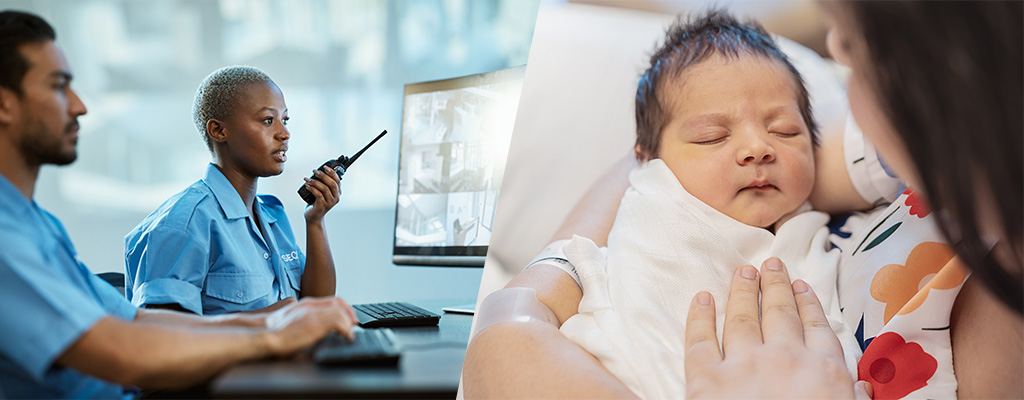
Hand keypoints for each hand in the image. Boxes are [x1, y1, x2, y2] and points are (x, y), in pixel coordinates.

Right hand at [264, 297, 355, 356]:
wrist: (264, 335)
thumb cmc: (274, 330)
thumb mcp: (292, 319)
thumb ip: (304, 317)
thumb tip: (315, 327)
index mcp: (306, 304)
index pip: (332, 300)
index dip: (344, 308)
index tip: (349, 317)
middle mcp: (310, 306)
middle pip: (339, 304)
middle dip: (350, 314)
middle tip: (354, 325)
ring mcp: (312, 314)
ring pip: (341, 313)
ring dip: (349, 324)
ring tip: (350, 334)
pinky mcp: (314, 324)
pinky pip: (338, 323)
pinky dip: (346, 330)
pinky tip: (346, 337)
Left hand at [303, 165, 341, 222]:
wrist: (314, 217)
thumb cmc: (317, 203)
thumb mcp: (323, 192)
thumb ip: (324, 184)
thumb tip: (318, 172)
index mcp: (337, 193)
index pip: (338, 180)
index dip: (332, 172)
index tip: (324, 167)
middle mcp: (336, 198)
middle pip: (332, 183)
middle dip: (323, 175)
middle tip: (314, 171)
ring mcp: (329, 203)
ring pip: (324, 188)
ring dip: (315, 182)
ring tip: (307, 179)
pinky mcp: (322, 206)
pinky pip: (318, 194)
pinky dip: (312, 188)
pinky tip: (307, 186)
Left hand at [684, 258, 871, 398]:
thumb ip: (849, 399)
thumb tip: (857, 388)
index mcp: (825, 372)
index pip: (817, 328)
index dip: (807, 303)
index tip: (801, 284)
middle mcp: (786, 358)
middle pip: (780, 313)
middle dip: (775, 285)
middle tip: (770, 263)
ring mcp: (744, 365)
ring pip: (743, 317)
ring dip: (742, 291)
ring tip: (742, 271)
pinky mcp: (706, 379)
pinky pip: (700, 339)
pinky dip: (699, 315)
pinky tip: (701, 298)